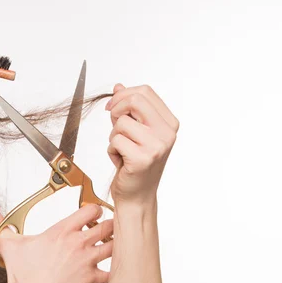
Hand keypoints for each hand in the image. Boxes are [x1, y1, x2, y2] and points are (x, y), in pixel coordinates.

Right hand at [0, 203, 113, 282]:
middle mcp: (78, 243)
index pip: (91, 209)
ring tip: (108, 248)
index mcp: (62, 230)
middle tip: (104, 231)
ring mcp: (87, 261)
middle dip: (109, 226)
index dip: (94, 211)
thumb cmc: (21, 274)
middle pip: (109, 225)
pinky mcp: (91, 279)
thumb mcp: (9, 245)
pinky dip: (114, 272)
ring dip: (114, 246)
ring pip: (115, 246)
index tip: (90, 216)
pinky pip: (112, 272)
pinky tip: (107, 272)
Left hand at [105, 83, 179, 205]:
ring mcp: (156, 146)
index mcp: (169, 123)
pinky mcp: (142, 158)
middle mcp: (167, 133)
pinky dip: (112, 151)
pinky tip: (121, 161)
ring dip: (113, 136)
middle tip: (114, 126)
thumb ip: (129, 110)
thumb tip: (118, 87)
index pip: (145, 92)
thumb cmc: (135, 165)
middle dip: (116, 110)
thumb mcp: (134, 132)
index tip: (112, 107)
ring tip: (122, 150)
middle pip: (135, 100)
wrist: (137, 196)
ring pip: (121, 123)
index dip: (123, 96)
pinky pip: (116, 141)